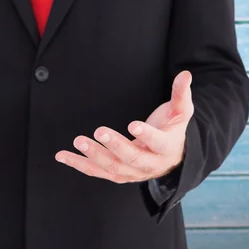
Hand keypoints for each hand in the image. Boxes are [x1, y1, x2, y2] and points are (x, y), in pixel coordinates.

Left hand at [55, 71, 193, 182]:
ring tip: (78, 141)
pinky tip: (62, 156)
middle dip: (115, 145)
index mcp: (166, 148)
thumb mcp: (181, 112)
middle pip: (132, 158)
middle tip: (99, 131)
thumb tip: (185, 74)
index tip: (133, 124)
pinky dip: (79, 164)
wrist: (171, 158)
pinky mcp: (117, 174)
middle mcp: (149, 164)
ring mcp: (132, 172)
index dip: (147, 134)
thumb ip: (181, 94)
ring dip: (93, 156)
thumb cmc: (172, 129)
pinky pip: (96, 171)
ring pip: (112, 167)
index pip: (158, 143)